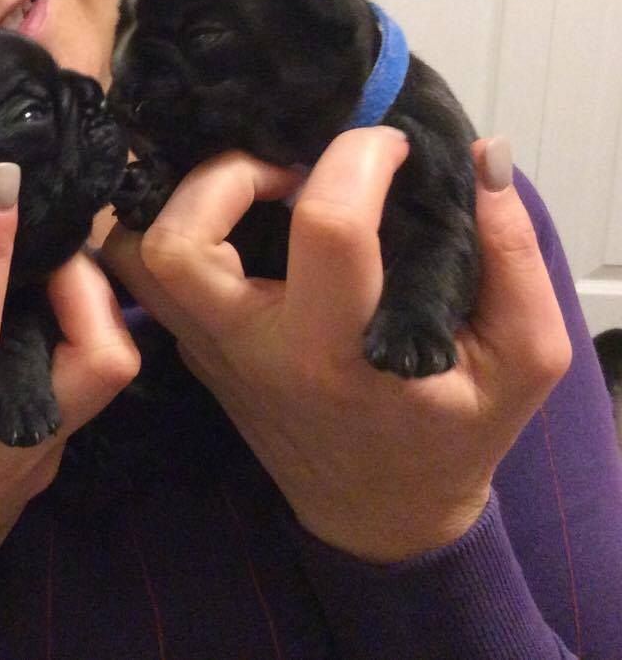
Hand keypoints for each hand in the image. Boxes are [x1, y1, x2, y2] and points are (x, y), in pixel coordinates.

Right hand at [0, 164, 138, 606]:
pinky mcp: (55, 459)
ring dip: (93, 300)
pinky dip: (79, 328)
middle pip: (89, 358)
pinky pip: (89, 381)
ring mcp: (37, 458)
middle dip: (81, 277)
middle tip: (44, 226)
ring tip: (47, 257)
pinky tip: (41, 303)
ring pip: (109, 367)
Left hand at [102, 129, 570, 562]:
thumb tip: (482, 157)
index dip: (360, 159)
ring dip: (180, 201)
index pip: (325, 228)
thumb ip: (515, 256)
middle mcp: (253, 350)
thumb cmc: (452, 435)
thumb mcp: (523, 360)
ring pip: (136, 257)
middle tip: (288, 169)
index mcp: (337, 353)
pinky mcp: (197, 352)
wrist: (378, 512)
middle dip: (227, 175)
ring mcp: (210, 353)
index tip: (390, 148)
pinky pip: (152, 276)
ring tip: (253, 188)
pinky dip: (175, 226)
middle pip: (176, 243)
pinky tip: (235, 216)